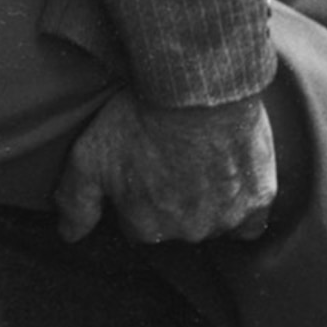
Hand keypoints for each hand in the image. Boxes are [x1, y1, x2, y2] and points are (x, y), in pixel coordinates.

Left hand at [53, 90, 275, 245]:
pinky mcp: (258, 203)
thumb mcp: (89, 156)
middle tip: (166, 155)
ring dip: (204, 199)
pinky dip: (240, 207)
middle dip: (168, 197)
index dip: (135, 192)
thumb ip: (76, 202)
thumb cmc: (137, 118)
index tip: (138, 163)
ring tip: (195, 158)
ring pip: (211, 221)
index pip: (136, 223)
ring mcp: (225, 221)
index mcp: (145, 226)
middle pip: (173, 223)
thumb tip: (68, 237)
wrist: (193, 89)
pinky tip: (228, 178)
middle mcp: (186, 233)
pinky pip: (249, 222)